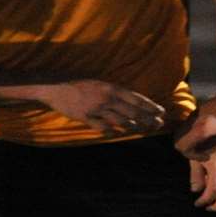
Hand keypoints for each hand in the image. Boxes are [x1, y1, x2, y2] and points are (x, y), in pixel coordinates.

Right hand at [34, 79, 166, 135]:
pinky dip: (112, 131)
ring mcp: (96, 109)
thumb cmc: (77, 83)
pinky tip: (119, 134)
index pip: (136, 99)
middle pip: (132, 112)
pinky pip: (102, 127)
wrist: (54, 87)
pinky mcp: (85, 118)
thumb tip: (129, 99)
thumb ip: (113, 91)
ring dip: (134, 126)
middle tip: (158, 123)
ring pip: (121, 121)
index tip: (161, 111)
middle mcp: (106, 99)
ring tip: (143, 129)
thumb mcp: (98, 82)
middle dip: (148, 118)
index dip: (150, 106)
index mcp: (111, 88)